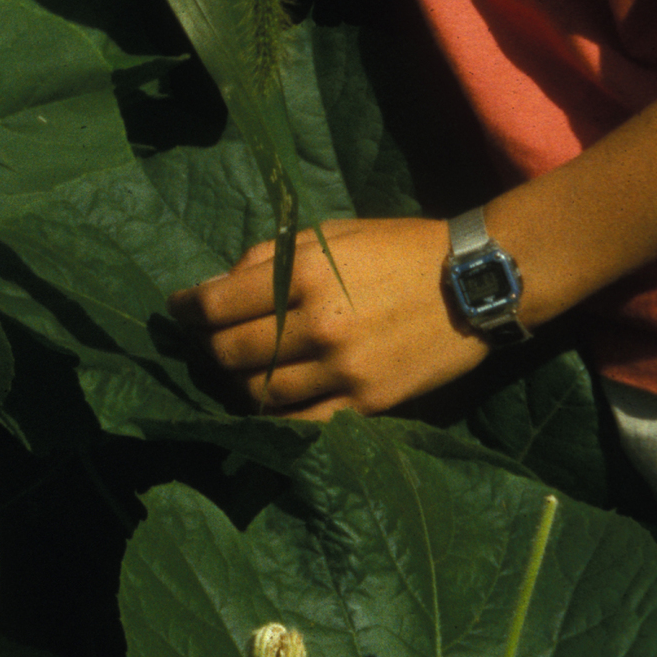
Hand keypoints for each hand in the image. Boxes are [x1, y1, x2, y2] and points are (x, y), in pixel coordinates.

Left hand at [167, 219, 490, 418]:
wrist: (478, 281)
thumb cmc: (401, 249)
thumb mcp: (334, 233)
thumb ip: (272, 257)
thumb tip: (217, 286)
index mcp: (305, 274)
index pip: (217, 305)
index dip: (187, 310)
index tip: (178, 309)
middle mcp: (318, 324)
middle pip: (230, 354)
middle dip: (206, 349)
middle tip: (204, 343)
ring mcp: (342, 369)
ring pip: (258, 392)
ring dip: (236, 384)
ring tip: (236, 371)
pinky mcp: (365, 402)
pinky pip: (300, 423)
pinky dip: (275, 416)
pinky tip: (267, 404)